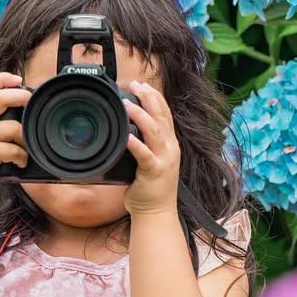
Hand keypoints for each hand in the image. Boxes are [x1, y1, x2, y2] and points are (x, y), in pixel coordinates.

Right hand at [0, 72, 31, 197]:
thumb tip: (16, 111)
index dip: (3, 78)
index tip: (19, 80)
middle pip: (1, 97)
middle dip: (22, 97)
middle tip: (32, 104)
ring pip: (14, 127)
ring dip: (26, 138)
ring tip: (25, 148)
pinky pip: (14, 150)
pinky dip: (22, 157)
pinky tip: (20, 162)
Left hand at [122, 79, 180, 216]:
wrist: (157, 212)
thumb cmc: (151, 188)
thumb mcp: (152, 159)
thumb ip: (146, 144)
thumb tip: (128, 129)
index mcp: (169, 143)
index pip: (165, 113)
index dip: (154, 96)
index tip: (141, 84)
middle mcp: (170, 148)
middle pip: (161, 116)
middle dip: (148, 97)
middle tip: (134, 84)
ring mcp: (164, 159)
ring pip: (154, 131)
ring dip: (140, 115)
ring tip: (126, 104)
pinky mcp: (154, 172)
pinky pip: (144, 155)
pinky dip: (135, 144)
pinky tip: (126, 136)